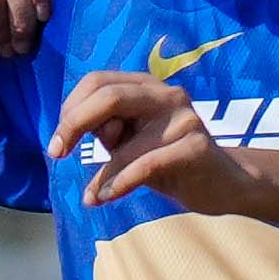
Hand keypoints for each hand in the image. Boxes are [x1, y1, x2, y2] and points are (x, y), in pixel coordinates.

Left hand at [52, 71, 252, 214]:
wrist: (222, 183)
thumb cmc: (167, 160)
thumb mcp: (130, 142)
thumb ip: (105, 130)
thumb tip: (70, 130)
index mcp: (147, 86)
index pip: (97, 81)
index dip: (70, 108)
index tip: (56, 141)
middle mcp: (167, 94)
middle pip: (108, 96)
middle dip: (73, 124)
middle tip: (56, 153)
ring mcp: (184, 119)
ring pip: (125, 140)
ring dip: (101, 173)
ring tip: (91, 195)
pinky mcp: (196, 147)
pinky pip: (146, 164)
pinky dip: (119, 183)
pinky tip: (105, 198)